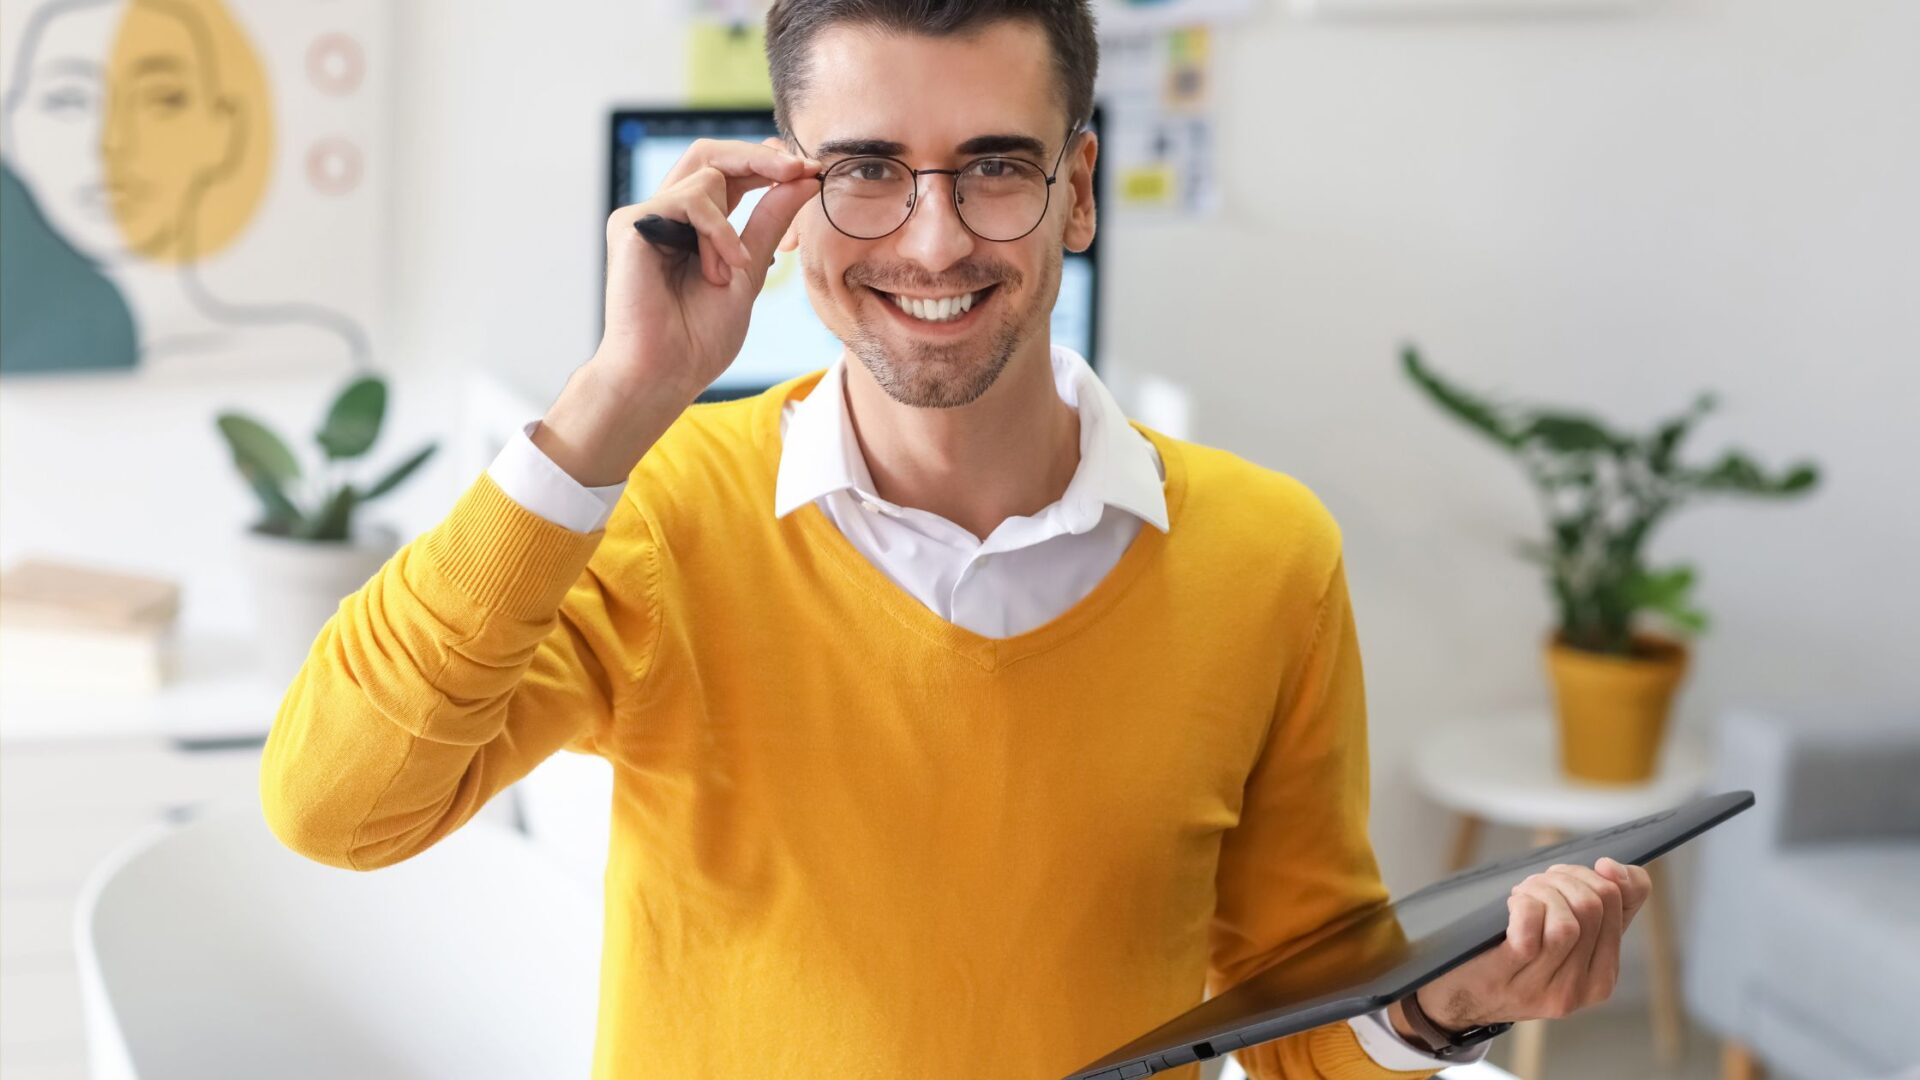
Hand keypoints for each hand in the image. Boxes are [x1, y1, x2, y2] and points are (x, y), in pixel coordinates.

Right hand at [598, 135, 819, 401]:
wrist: (664, 374)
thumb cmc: (699, 338)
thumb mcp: (749, 272)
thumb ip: (771, 223)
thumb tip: (805, 180)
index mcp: (693, 226)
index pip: (728, 172)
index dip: (768, 164)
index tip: (811, 172)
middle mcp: (666, 215)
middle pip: (711, 154)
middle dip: (761, 156)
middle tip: (802, 169)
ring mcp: (646, 217)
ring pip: (707, 176)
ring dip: (733, 228)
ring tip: (732, 273)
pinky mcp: (632, 224)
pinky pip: (691, 200)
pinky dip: (717, 233)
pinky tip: (719, 270)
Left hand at [1393, 857, 1652, 1036]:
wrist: (1454, 998)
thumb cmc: (1507, 956)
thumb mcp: (1558, 939)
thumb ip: (1595, 910)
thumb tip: (1615, 870)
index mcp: (1601, 978)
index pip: (1624, 904)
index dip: (1603, 873)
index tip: (1582, 868)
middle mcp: (1579, 988)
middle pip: (1596, 906)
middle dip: (1567, 877)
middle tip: (1540, 882)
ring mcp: (1545, 987)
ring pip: (1569, 919)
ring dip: (1543, 890)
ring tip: (1524, 894)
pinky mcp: (1509, 977)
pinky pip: (1532, 928)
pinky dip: (1524, 905)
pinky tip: (1512, 906)